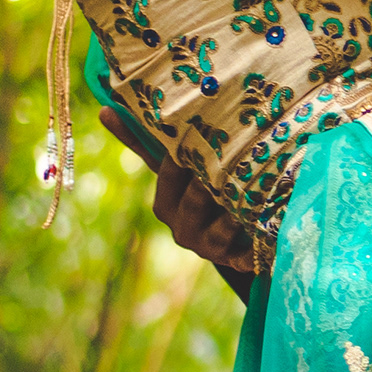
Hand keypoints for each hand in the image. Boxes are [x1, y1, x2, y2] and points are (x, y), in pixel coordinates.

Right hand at [106, 114, 257, 274]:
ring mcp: (208, 248)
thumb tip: (104, 109)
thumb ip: (143, 145)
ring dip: (238, 205)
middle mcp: (182, 229)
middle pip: (197, 197)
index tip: (201, 126)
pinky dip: (257, 245)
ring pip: (224, 223)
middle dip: (214, 176)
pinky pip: (247, 253)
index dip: (185, 151)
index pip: (169, 171)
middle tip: (232, 151)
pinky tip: (267, 233)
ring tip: (253, 188)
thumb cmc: (199, 197)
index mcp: (164, 206)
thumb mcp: (173, 173)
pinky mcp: (235, 261)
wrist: (229, 246)